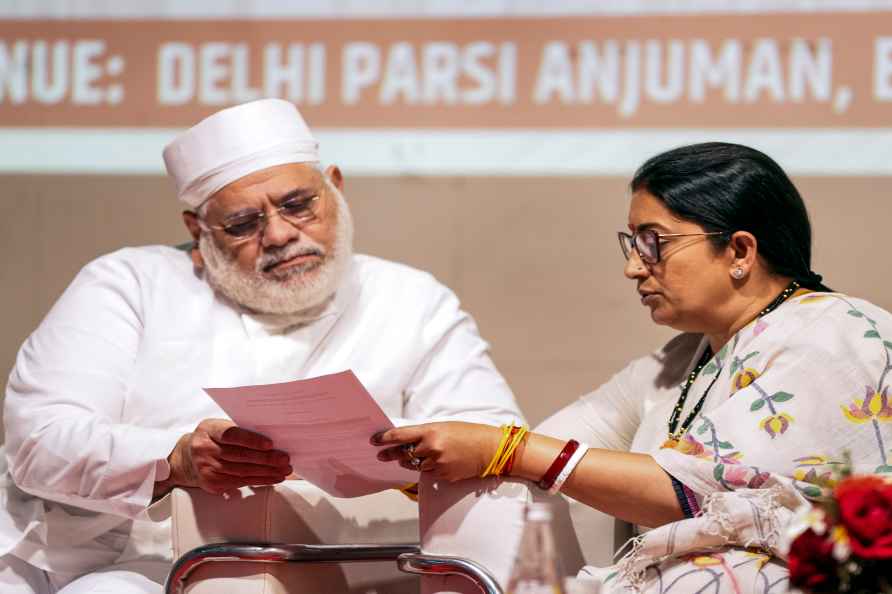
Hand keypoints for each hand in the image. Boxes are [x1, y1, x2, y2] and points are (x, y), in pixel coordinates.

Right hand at [162, 418, 291, 495]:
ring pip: (242, 471)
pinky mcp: (212, 483)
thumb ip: (238, 429)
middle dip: (266, 459)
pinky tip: (273, 478)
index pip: (231, 434)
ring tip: (284, 470)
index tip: (270, 444)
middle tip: (284, 459)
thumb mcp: (218, 426)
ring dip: (267, 472)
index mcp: (208, 430)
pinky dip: (260, 481)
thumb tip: (271, 436)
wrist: (187, 458)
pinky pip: (241, 482)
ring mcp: (207, 468)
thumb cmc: (211, 438)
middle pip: (240, 456)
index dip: (251, 440)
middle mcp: (205, 449)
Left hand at [372, 422, 501, 481]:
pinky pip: (428, 473)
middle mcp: (431, 448)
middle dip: (391, 454)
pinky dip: (427, 468)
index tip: (374, 440)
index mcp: (431, 431)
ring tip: (409, 458)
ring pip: (414, 465)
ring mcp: (436, 463)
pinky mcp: (443, 475)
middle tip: (382, 455)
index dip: (384, 438)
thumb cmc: (468, 434)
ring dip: (410, 461)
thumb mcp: (445, 427)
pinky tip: (435, 462)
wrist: (489, 449)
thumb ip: (426, 434)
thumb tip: (408, 441)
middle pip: (403, 453)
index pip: (400, 435)